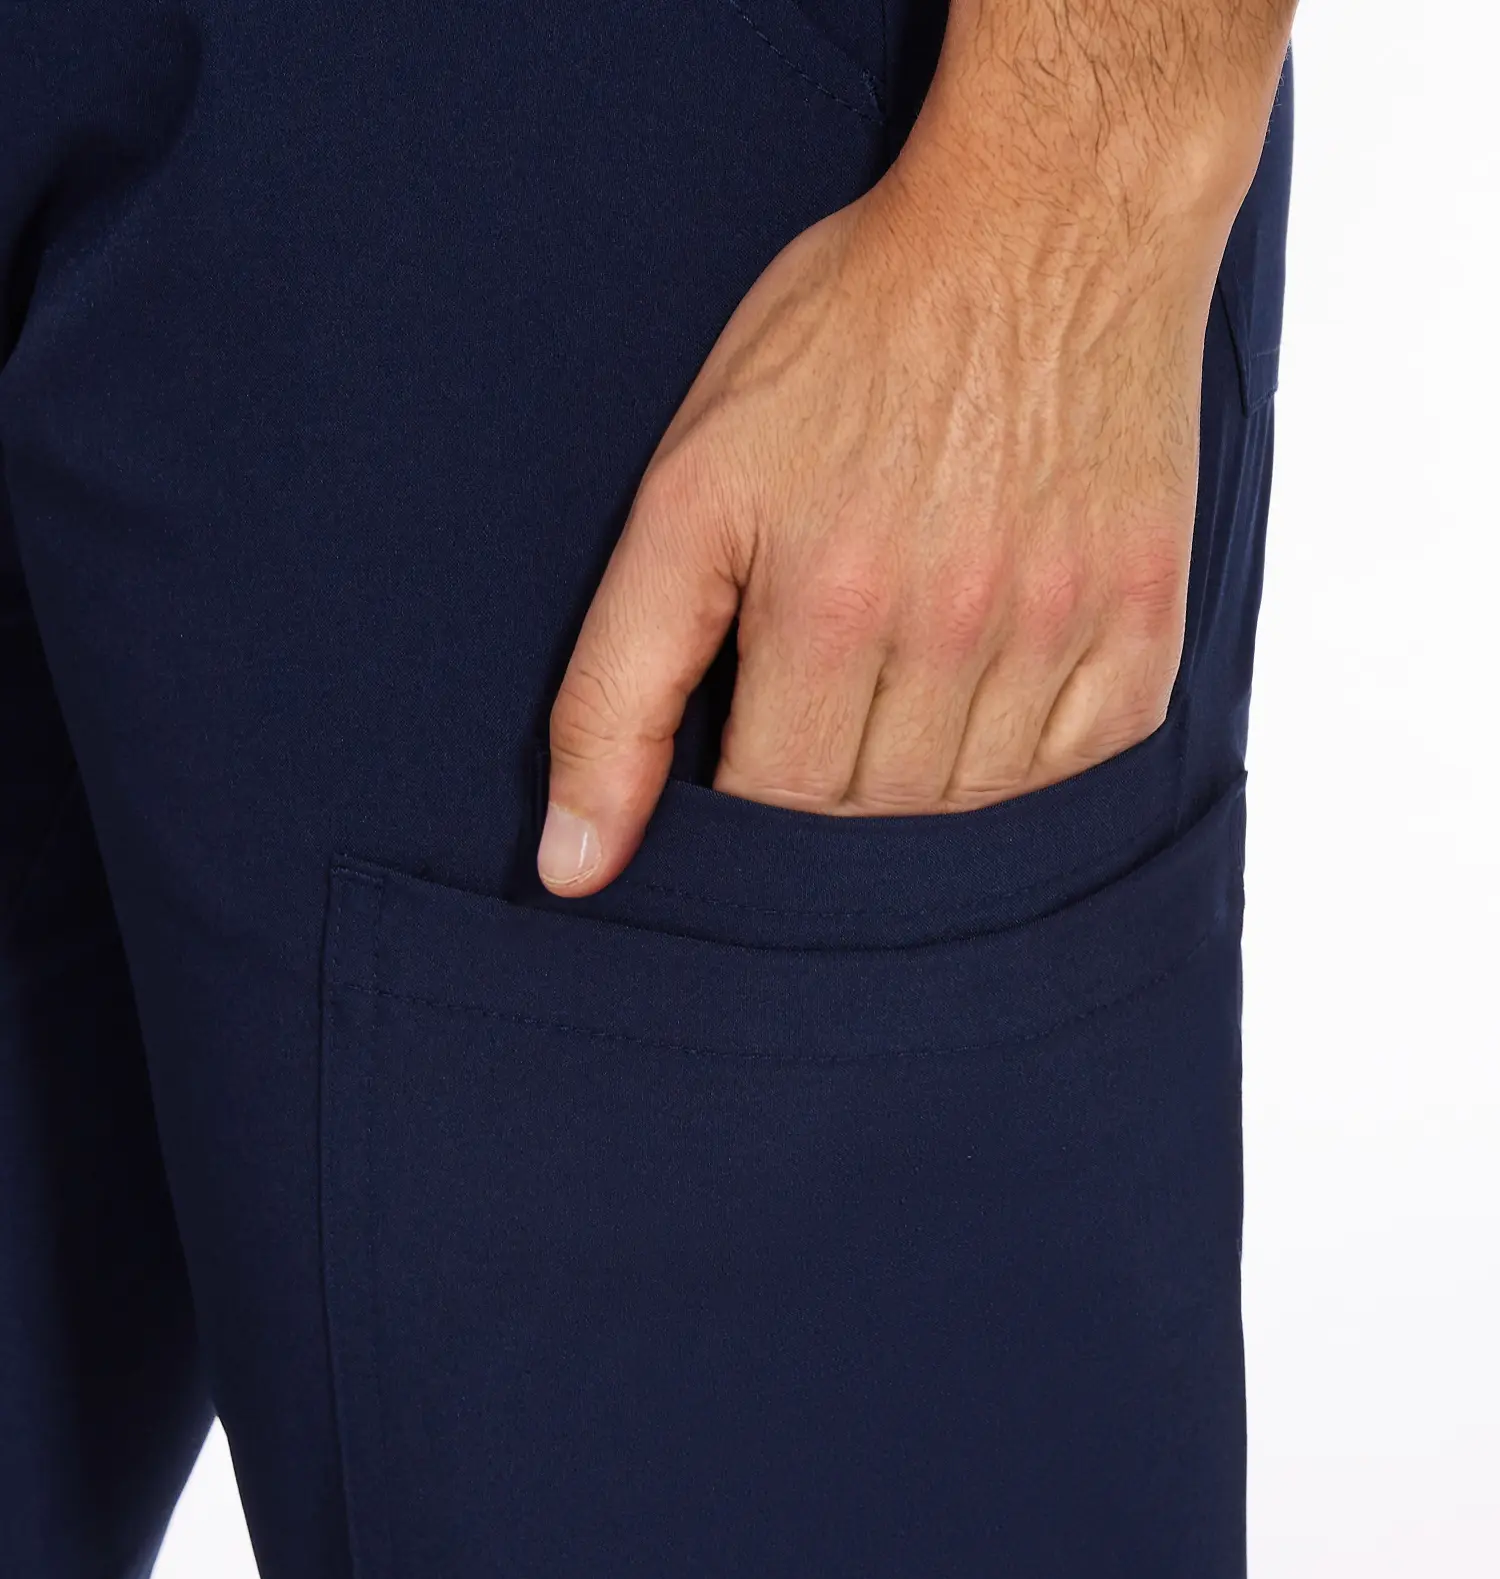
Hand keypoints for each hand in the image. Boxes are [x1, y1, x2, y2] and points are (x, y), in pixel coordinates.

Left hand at [537, 14, 1279, 895]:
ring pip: (972, 802)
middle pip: (871, 811)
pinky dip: (1030, 739)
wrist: (1046, 216)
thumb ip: (616, 688)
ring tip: (910, 646)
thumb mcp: (689, 490)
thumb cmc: (850, 336)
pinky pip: (1078, 762)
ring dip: (925, 760)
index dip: (746, 769)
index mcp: (828, 603)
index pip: (771, 802)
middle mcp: (956, 626)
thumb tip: (571, 870)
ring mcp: (1063, 625)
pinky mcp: (1146, 618)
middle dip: (831, 762)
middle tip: (834, 652)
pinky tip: (998, 653)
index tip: (753, 698)